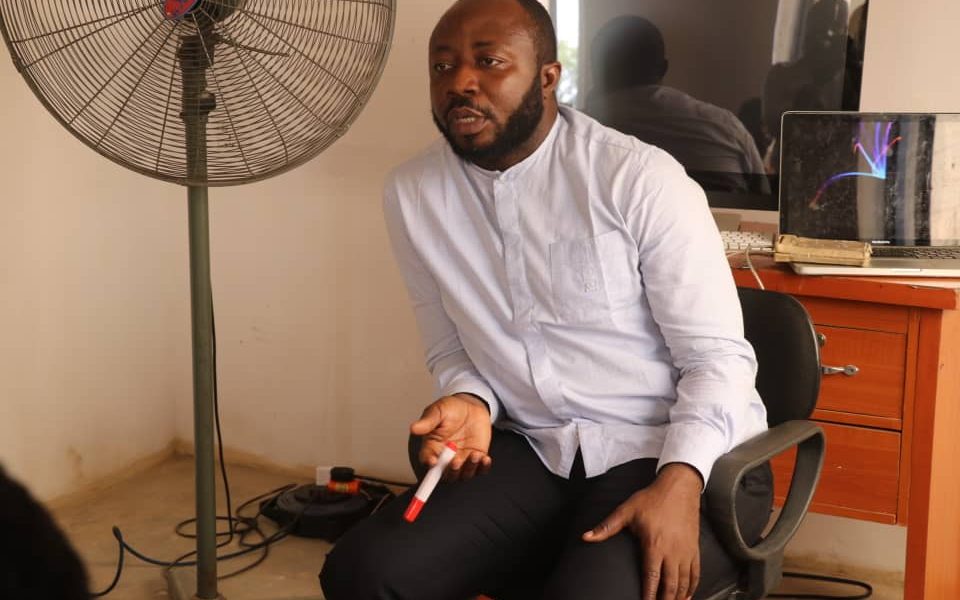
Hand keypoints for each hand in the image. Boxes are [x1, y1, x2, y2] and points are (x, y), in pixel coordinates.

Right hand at [410, 393, 492, 481]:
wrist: (470, 407)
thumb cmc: (451, 409)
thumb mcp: (438, 410)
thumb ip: (428, 421)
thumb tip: (413, 428)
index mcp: (432, 447)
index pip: (426, 460)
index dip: (429, 463)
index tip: (433, 461)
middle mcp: (445, 458)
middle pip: (445, 474)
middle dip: (451, 471)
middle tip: (456, 461)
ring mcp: (461, 460)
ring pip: (462, 474)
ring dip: (469, 469)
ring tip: (474, 456)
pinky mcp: (476, 458)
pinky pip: (480, 470)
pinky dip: (483, 468)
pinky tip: (485, 459)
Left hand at [582, 463, 702, 599]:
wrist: (679, 487)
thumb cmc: (652, 499)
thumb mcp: (627, 511)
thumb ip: (607, 527)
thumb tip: (586, 536)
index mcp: (654, 545)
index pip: (652, 578)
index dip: (648, 596)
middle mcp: (672, 551)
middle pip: (670, 586)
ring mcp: (686, 551)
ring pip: (684, 582)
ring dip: (678, 597)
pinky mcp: (694, 548)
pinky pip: (696, 573)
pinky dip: (692, 587)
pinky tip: (686, 595)